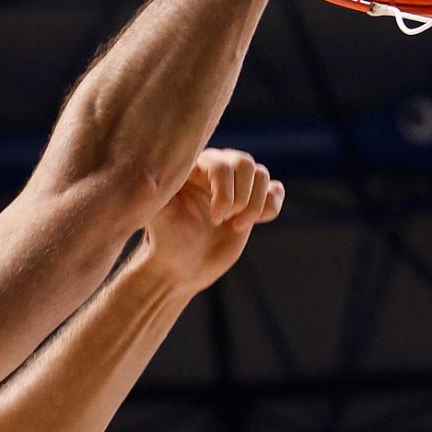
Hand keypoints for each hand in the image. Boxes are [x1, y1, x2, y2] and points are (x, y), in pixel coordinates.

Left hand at [139, 148, 283, 292]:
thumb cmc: (166, 241)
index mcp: (196, 167)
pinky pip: (275, 190)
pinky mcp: (252, 203)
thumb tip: (155, 169)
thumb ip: (155, 190)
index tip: (214, 219)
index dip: (224, 191)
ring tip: (236, 227)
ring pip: (262, 175)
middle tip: (223, 222)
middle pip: (246, 163)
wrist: (181, 268)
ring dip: (255, 205)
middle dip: (241, 198)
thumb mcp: (157, 215)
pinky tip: (257, 221)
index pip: (222, 162)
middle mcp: (217, 172)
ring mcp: (237, 186)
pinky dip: (272, 204)